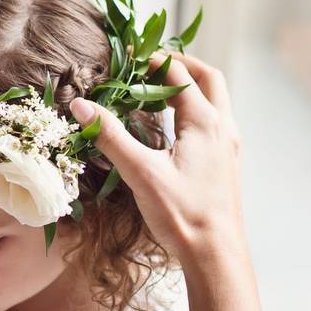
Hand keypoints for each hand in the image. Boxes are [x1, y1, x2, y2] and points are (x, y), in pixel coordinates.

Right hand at [69, 52, 243, 261]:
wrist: (216, 253)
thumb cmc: (182, 213)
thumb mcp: (140, 172)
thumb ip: (110, 135)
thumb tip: (81, 104)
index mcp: (205, 121)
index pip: (179, 74)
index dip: (153, 60)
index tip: (128, 56)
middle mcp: (224, 127)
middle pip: (208, 77)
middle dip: (181, 64)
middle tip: (151, 63)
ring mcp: (229, 145)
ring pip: (215, 99)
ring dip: (190, 86)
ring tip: (158, 90)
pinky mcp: (226, 162)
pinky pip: (214, 121)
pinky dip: (194, 109)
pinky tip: (172, 127)